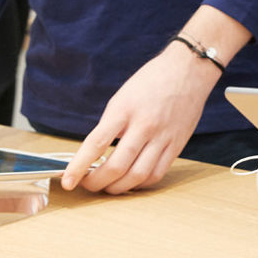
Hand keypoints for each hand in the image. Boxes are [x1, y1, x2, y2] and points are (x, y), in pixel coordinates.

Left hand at [60, 42, 213, 193]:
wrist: (189, 70)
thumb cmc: (152, 80)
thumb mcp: (122, 97)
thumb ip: (111, 125)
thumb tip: (96, 154)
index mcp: (125, 109)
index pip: (97, 143)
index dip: (79, 167)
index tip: (68, 181)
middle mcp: (144, 125)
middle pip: (117, 166)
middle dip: (97, 183)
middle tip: (87, 184)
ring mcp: (163, 136)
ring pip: (137, 176)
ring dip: (118, 188)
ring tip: (108, 187)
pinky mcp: (177, 145)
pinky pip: (157, 173)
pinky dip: (140, 183)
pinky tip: (131, 181)